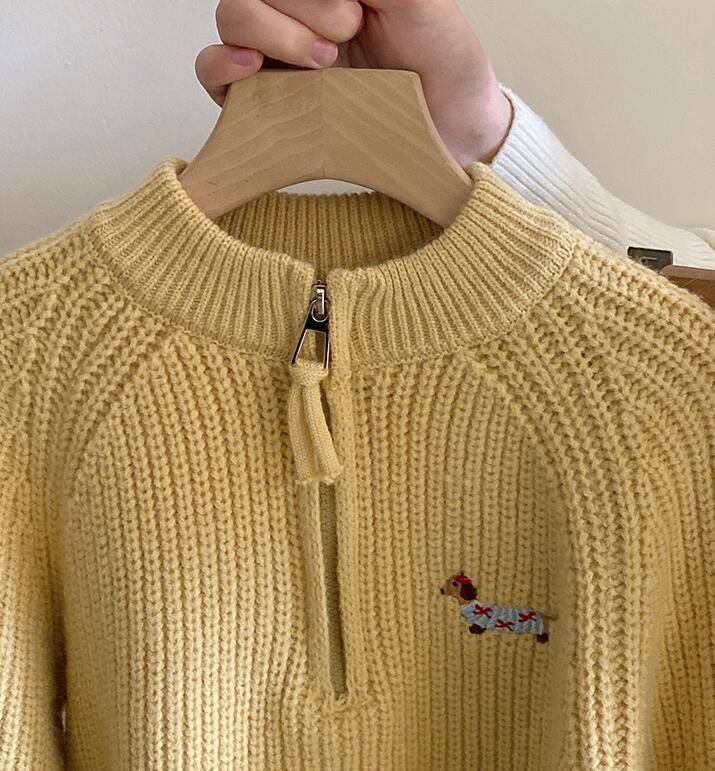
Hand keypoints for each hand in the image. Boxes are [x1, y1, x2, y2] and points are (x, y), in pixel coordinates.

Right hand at [196, 1, 512, 164]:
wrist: (453, 130)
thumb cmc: (443, 64)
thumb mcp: (420, 2)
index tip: (354, 10)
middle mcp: (298, 15)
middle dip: (296, 9)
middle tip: (345, 36)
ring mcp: (279, 56)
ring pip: (232, 20)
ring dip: (269, 34)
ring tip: (323, 63)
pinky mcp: (267, 102)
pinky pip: (214, 72)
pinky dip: (222, 64)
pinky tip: (251, 68)